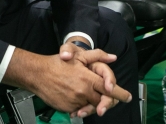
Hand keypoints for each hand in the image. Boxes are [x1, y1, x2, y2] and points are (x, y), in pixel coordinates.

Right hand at [4, 48, 131, 117]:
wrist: (37, 74)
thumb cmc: (57, 63)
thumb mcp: (78, 56)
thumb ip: (97, 56)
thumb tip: (112, 57)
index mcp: (88, 78)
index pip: (110, 89)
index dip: (121, 94)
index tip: (128, 97)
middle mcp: (83, 91)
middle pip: (101, 100)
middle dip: (104, 99)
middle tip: (102, 97)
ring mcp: (75, 101)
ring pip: (90, 106)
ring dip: (90, 102)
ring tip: (82, 93)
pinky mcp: (68, 108)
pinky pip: (79, 109)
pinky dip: (79, 105)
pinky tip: (72, 96)